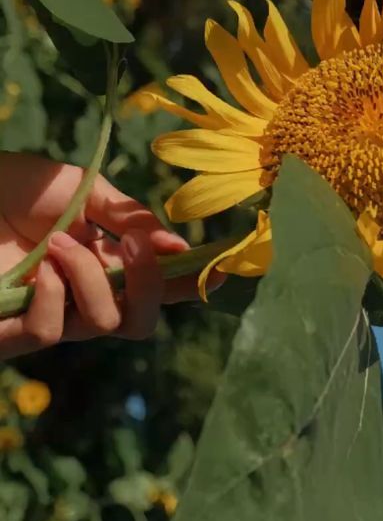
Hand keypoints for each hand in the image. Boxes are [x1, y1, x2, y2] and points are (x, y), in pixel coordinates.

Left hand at [0, 153, 198, 357]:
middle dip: (152, 284)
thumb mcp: (82, 190)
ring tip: (59, 242)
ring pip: (105, 324)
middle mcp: (82, 296)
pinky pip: (54, 332)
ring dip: (90, 277)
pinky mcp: (14, 333)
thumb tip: (179, 245)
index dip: (191, 283)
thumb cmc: (15, 188)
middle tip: (135, 245)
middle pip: (140, 321)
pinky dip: (56, 294)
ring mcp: (50, 317)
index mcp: (103, 262)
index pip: (156, 284)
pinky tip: (40, 267)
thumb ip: (128, 217)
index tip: (224, 270)